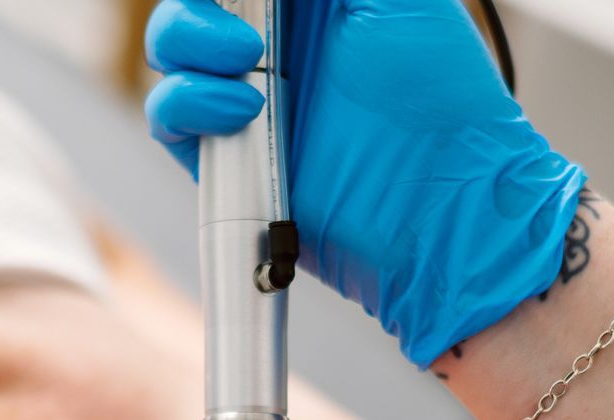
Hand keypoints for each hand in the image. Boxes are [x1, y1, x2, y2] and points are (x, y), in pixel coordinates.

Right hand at [144, 0, 585, 365]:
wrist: (444, 205)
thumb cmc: (444, 102)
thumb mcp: (398, 2)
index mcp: (310, 7)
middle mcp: (272, 46)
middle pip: (194, 8)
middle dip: (197, 8)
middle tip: (244, 29)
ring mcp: (244, 99)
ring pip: (170, 54)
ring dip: (188, 45)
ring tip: (245, 62)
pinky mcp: (227, 157)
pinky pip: (169, 119)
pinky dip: (186, 103)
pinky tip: (240, 109)